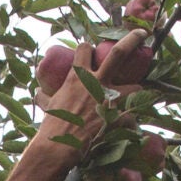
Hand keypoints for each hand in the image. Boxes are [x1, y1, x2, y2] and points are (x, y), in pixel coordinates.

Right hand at [28, 33, 150, 169]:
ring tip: (136, 92)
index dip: (87, 47)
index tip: (89, 50)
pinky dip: (129, 122)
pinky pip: (130, 118)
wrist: (59, 148)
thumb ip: (44, 96)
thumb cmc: (50, 126)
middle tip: (142, 33)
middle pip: (119, 53)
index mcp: (77, 76)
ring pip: (134, 87)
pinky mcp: (118, 118)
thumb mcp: (46, 106)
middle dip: (133, 40)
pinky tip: (128, 126)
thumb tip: (38, 91)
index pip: (85, 49)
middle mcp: (97, 82)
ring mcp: (110, 100)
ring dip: (136, 89)